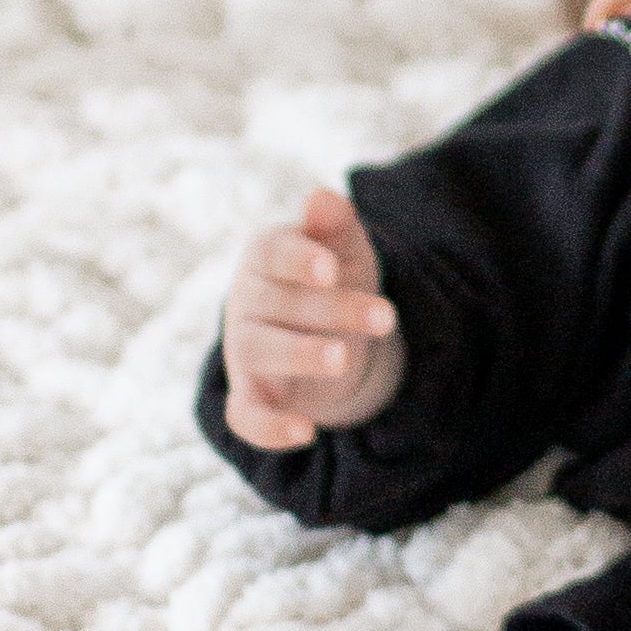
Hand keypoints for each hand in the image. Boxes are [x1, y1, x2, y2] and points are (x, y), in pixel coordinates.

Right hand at [221, 185, 404, 448]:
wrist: (325, 332)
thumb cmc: (332, 279)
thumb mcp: (345, 248)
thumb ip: (334, 224)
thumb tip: (321, 198)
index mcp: (264, 257)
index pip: (272, 252)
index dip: (300, 260)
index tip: (333, 270)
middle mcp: (245, 302)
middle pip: (281, 304)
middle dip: (336, 311)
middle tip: (386, 319)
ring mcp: (243, 351)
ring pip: (263, 352)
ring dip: (302, 355)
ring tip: (346, 358)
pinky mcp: (250, 396)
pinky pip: (246, 417)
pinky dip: (268, 429)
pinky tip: (307, 433)